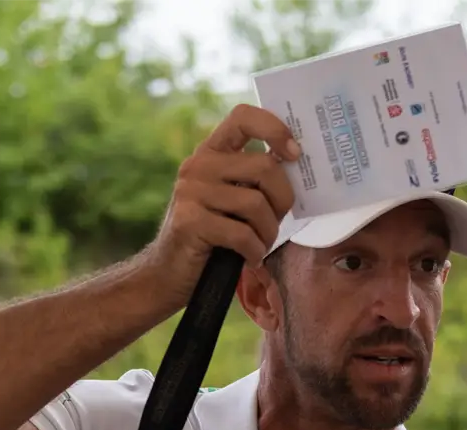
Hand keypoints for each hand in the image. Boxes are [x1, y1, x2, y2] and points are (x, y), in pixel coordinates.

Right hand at [138, 103, 300, 302]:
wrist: (170, 274)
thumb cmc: (213, 238)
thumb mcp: (233, 199)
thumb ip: (255, 179)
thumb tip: (296, 165)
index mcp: (211, 152)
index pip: (243, 117)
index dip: (275, 129)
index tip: (294, 154)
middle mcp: (198, 165)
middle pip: (264, 167)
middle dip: (282, 201)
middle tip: (277, 222)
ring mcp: (190, 192)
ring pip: (256, 204)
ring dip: (268, 233)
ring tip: (261, 245)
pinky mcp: (189, 221)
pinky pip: (242, 233)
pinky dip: (255, 251)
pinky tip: (251, 259)